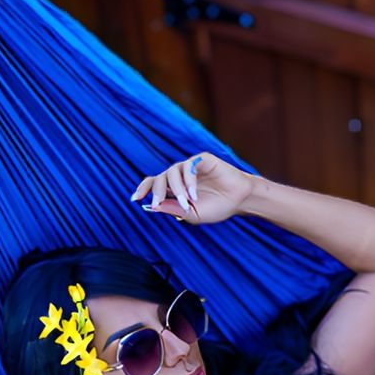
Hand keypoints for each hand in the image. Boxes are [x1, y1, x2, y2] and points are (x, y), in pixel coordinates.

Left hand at [128, 150, 255, 225]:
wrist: (239, 200)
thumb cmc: (218, 207)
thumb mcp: (192, 214)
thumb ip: (173, 209)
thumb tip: (152, 207)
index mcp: (175, 188)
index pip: (153, 183)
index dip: (143, 189)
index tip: (135, 199)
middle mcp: (180, 175)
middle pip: (159, 177)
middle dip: (156, 191)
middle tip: (157, 203)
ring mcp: (190, 166)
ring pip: (172, 172)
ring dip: (176, 189)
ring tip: (187, 203)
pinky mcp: (202, 159)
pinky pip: (188, 167)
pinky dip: (188, 181)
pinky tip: (194, 194)